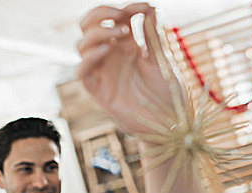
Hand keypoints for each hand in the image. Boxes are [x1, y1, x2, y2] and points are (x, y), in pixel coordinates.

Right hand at [77, 3, 181, 135]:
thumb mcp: (162, 58)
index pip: (114, 18)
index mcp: (128, 46)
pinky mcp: (99, 91)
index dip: (125, 8)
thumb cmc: (169, 93)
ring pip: (82, 44)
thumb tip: (150, 5)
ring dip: (98, 32)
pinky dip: (91, 56)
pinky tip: (109, 49)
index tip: (144, 7)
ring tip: (122, 32)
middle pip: (89, 26)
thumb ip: (153, 33)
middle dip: (100, 14)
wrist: (169, 122)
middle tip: (120, 14)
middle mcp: (112, 57)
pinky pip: (83, 70)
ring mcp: (103, 73)